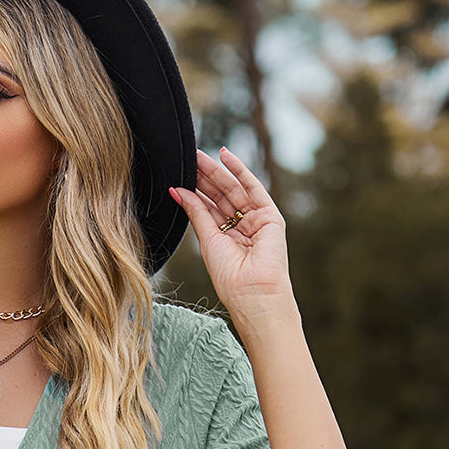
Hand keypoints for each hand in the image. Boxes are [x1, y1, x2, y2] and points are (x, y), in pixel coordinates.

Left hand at [169, 147, 294, 324]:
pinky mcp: (270, 216)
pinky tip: (225, 156)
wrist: (252, 293)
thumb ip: (196, 212)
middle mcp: (242, 228)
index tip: (180, 174)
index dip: (195, 191)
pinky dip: (240, 171)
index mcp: (226, 238)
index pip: (209, 208)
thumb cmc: (229, 277)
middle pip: (221, 196)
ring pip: (234, 190)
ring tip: (198, 157)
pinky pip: (253, 188)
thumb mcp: (207, 240)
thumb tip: (177, 191)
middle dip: (205, 177)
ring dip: (217, 172)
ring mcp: (257, 221)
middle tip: (188, 158)